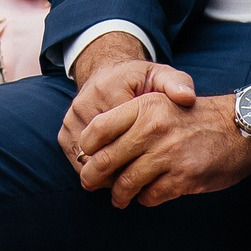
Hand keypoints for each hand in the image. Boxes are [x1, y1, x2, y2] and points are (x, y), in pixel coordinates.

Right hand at [59, 39, 190, 167]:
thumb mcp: (160, 75)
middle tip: (142, 177)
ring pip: (87, 163)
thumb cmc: (138, 80)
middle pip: (102, 154)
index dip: (139, 156)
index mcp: (109, 91)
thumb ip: (176, 83)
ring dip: (106, 175)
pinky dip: (94, 171)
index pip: (122, 137)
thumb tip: (187, 97)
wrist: (106, 73)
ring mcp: (71, 119)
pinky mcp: (63, 131)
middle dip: (122, 171)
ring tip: (128, 176)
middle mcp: (84, 104)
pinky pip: (77, 162)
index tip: (155, 163)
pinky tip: (113, 171)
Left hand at [73, 89, 250, 208]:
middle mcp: (153, 128)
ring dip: (119, 194)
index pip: (98, 128)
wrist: (238, 127)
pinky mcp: (183, 177)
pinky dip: (145, 199)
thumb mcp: (161, 104)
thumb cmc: (194, 117)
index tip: (85, 156)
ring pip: (125, 183)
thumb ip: (131, 120)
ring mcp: (168, 153)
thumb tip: (98, 147)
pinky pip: (150, 196)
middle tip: (89, 183)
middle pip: (106, 160)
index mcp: (144, 106)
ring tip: (118, 197)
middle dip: (93, 177)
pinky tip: (147, 195)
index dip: (86, 147)